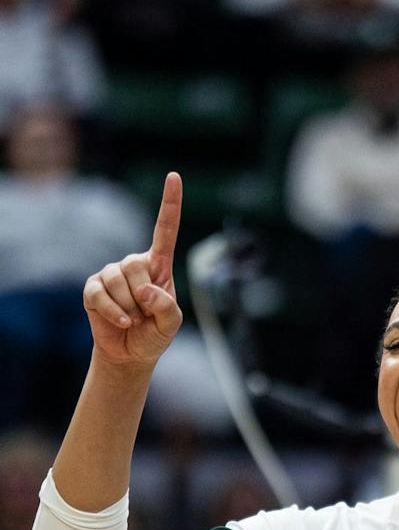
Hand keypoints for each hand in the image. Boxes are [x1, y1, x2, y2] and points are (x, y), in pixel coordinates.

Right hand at [83, 172, 183, 368]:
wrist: (131, 353)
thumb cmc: (154, 334)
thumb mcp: (170, 324)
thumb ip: (167, 307)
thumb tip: (145, 290)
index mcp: (158, 265)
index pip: (165, 230)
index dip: (170, 204)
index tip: (174, 176)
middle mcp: (134, 264)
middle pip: (136, 265)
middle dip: (143, 296)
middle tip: (145, 314)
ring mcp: (111, 274)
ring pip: (118, 281)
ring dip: (129, 307)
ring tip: (134, 319)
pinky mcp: (93, 288)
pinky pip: (101, 295)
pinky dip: (114, 312)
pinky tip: (123, 322)